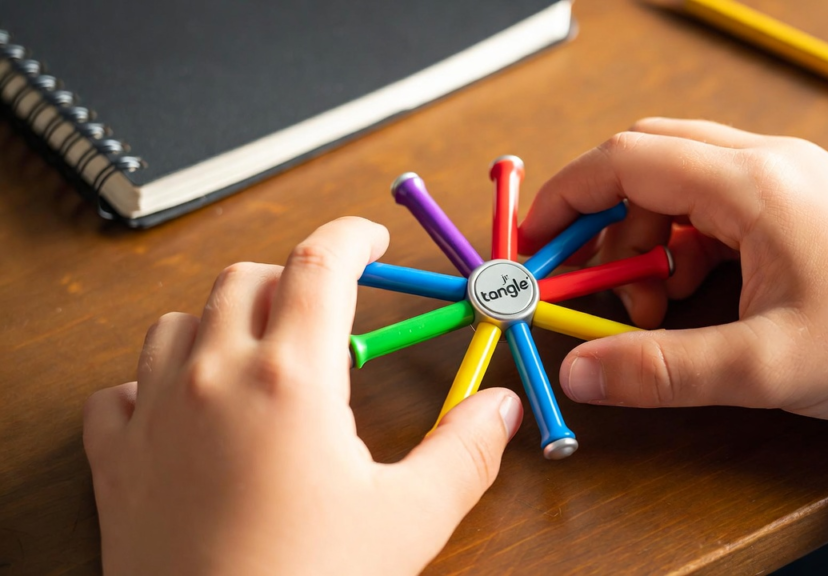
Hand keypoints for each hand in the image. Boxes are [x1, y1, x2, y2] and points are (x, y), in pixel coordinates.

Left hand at [83, 217, 522, 575]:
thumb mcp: (409, 518)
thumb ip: (465, 452)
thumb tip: (501, 407)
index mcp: (291, 379)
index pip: (320, 263)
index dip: (350, 236)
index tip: (369, 240)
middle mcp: (214, 378)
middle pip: (247, 278)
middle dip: (293, 277)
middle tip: (329, 310)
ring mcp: (155, 416)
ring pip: (178, 320)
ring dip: (223, 319)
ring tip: (260, 354)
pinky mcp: (115, 461)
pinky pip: (119, 389)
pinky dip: (154, 380)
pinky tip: (185, 408)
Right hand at [519, 118, 827, 424]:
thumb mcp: (765, 367)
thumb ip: (661, 369)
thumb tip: (580, 370)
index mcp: (753, 184)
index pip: (625, 160)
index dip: (566, 198)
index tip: (535, 244)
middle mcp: (767, 164)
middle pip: (646, 161)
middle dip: (603, 221)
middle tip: (588, 281)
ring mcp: (787, 179)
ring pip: (680, 183)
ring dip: (646, 238)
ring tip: (655, 303)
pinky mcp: (800, 203)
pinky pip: (716, 205)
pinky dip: (685, 243)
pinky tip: (697, 292)